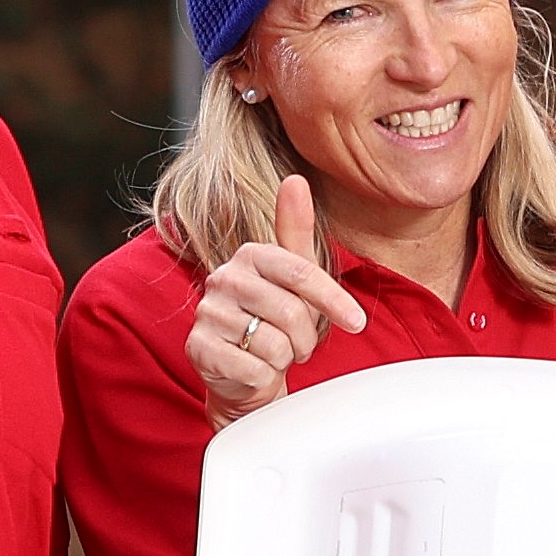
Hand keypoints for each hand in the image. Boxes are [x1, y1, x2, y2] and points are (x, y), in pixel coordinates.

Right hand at [192, 177, 368, 422]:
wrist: (244, 371)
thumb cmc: (275, 320)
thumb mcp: (294, 277)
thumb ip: (296, 231)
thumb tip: (295, 179)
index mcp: (250, 256)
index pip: (302, 272)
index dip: (334, 301)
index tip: (357, 323)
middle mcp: (223, 279)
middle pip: (292, 312)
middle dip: (306, 338)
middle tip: (299, 345)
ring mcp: (207, 314)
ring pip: (274, 344)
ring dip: (285, 357)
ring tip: (274, 353)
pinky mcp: (198, 349)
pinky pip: (254, 369)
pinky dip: (264, 376)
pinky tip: (254, 369)